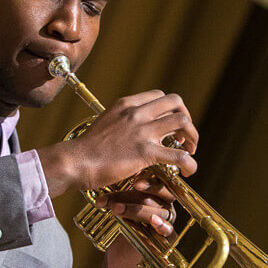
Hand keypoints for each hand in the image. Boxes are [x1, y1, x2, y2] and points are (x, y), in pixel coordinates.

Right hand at [37, 90, 197, 197]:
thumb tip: (133, 131)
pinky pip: (179, 155)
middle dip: (187, 119)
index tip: (171, 127)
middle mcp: (136, 113)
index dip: (171, 110)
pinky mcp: (146, 153)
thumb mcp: (105, 123)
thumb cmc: (86, 150)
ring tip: (190, 151)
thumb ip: (122, 123)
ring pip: (183, 121)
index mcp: (126, 104)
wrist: (74, 162)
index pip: (159, 96)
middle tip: (185, 138)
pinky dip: (190, 163)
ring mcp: (142, 131)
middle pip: (176, 102)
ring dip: (193, 137)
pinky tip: (188, 171)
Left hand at [97, 175, 177, 267]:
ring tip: (115, 208)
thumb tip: (103, 173)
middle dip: (139, 193)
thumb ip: (119, 191)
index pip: (157, 180)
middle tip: (127, 188)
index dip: (147, 178)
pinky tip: (153, 223)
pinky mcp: (167, 238)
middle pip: (158, 194)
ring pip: (158, 211)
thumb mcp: (119, 203)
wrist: (119, 255)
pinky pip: (169, 230)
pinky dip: (162, 226)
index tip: (132, 178)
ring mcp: (167, 221)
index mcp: (157, 193)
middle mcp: (164, 205)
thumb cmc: (121, 223)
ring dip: (137, 209)